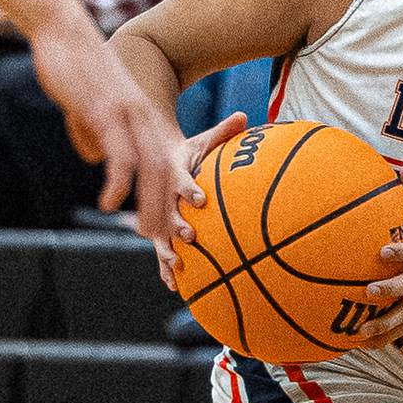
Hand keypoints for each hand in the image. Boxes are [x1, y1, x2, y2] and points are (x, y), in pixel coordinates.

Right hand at [27, 6, 193, 242]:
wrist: (63, 30)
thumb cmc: (74, 67)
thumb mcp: (87, 107)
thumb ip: (94, 134)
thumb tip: (96, 159)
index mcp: (141, 117)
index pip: (164, 162)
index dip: (169, 195)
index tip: (171, 224)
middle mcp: (141, 118)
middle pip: (165, 171)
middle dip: (168, 208)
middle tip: (168, 242)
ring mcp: (126, 116)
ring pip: (148, 168)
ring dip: (150, 203)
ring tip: (146, 233)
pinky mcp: (104, 113)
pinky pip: (118, 153)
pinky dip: (118, 182)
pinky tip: (111, 203)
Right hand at [150, 112, 247, 290]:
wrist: (156, 164)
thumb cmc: (188, 153)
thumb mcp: (203, 140)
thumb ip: (223, 131)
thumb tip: (246, 115)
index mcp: (173, 174)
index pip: (181, 181)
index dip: (190, 190)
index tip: (201, 199)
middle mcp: (163, 197)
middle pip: (167, 212)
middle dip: (177, 225)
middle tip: (190, 236)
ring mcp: (159, 216)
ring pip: (160, 236)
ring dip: (168, 250)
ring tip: (177, 265)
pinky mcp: (159, 231)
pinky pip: (162, 251)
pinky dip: (167, 268)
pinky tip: (174, 286)